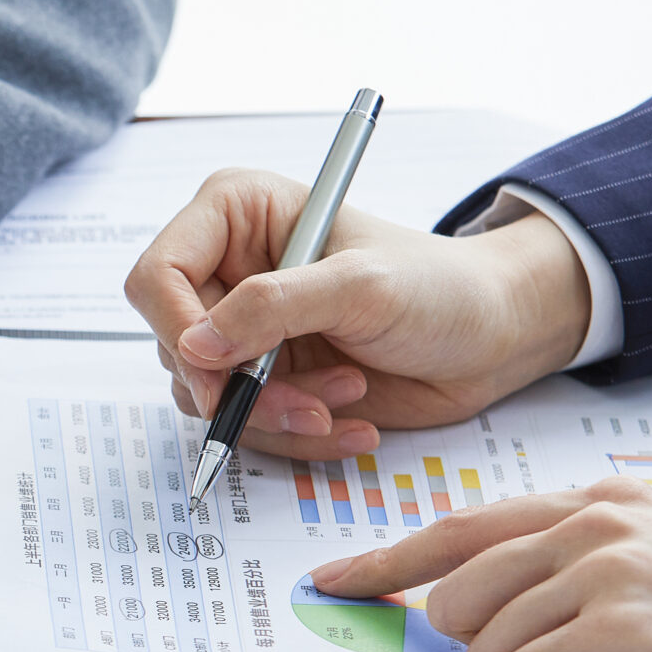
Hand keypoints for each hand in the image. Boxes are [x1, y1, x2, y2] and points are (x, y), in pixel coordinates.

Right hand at [123, 169, 593, 460]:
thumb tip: (194, 345)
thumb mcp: (361, 286)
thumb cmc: (440, 286)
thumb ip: (272, 308)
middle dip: (242, 388)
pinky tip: (350, 421)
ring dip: (275, 415)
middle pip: (176, 345)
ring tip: (345, 398)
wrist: (492, 336)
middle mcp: (227, 270)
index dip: (178, 329)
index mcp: (236, 216)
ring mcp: (244, 329)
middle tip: (307, 403)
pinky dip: (296, 435)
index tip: (221, 375)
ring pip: (206, 395)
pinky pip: (245, 425)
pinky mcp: (265, 378)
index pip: (158, 275)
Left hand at [311, 479, 651, 651]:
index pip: (462, 527)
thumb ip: (586, 563)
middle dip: (498, 650)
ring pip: (484, 650)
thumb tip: (493, 599)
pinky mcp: (616, 633)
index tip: (340, 582)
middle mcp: (597, 527)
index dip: (389, 561)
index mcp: (606, 504)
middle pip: (457, 597)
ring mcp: (604, 574)